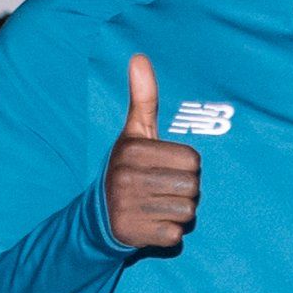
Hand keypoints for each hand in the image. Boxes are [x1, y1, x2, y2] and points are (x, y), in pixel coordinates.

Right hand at [106, 52, 201, 250]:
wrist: (99, 216)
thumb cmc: (128, 168)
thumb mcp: (134, 133)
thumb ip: (143, 98)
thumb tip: (139, 56)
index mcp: (132, 150)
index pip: (193, 160)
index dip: (185, 166)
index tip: (163, 168)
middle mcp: (127, 177)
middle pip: (193, 186)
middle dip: (183, 190)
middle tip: (160, 189)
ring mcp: (129, 207)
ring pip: (187, 212)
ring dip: (177, 212)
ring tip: (155, 205)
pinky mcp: (134, 234)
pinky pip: (175, 235)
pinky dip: (168, 233)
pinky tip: (150, 223)